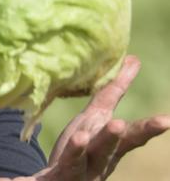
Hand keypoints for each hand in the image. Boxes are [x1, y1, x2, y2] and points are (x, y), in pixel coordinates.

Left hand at [0, 55, 169, 180]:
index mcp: (105, 149)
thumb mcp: (97, 120)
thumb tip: (134, 59)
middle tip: (119, 124)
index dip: (147, 129)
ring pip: (74, 166)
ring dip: (77, 152)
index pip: (129, 139)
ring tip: (78, 138)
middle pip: (104, 151)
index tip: (165, 120)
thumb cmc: (82, 148)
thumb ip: (114, 93)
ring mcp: (69, 176)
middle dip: (111, 137)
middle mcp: (92, 166)